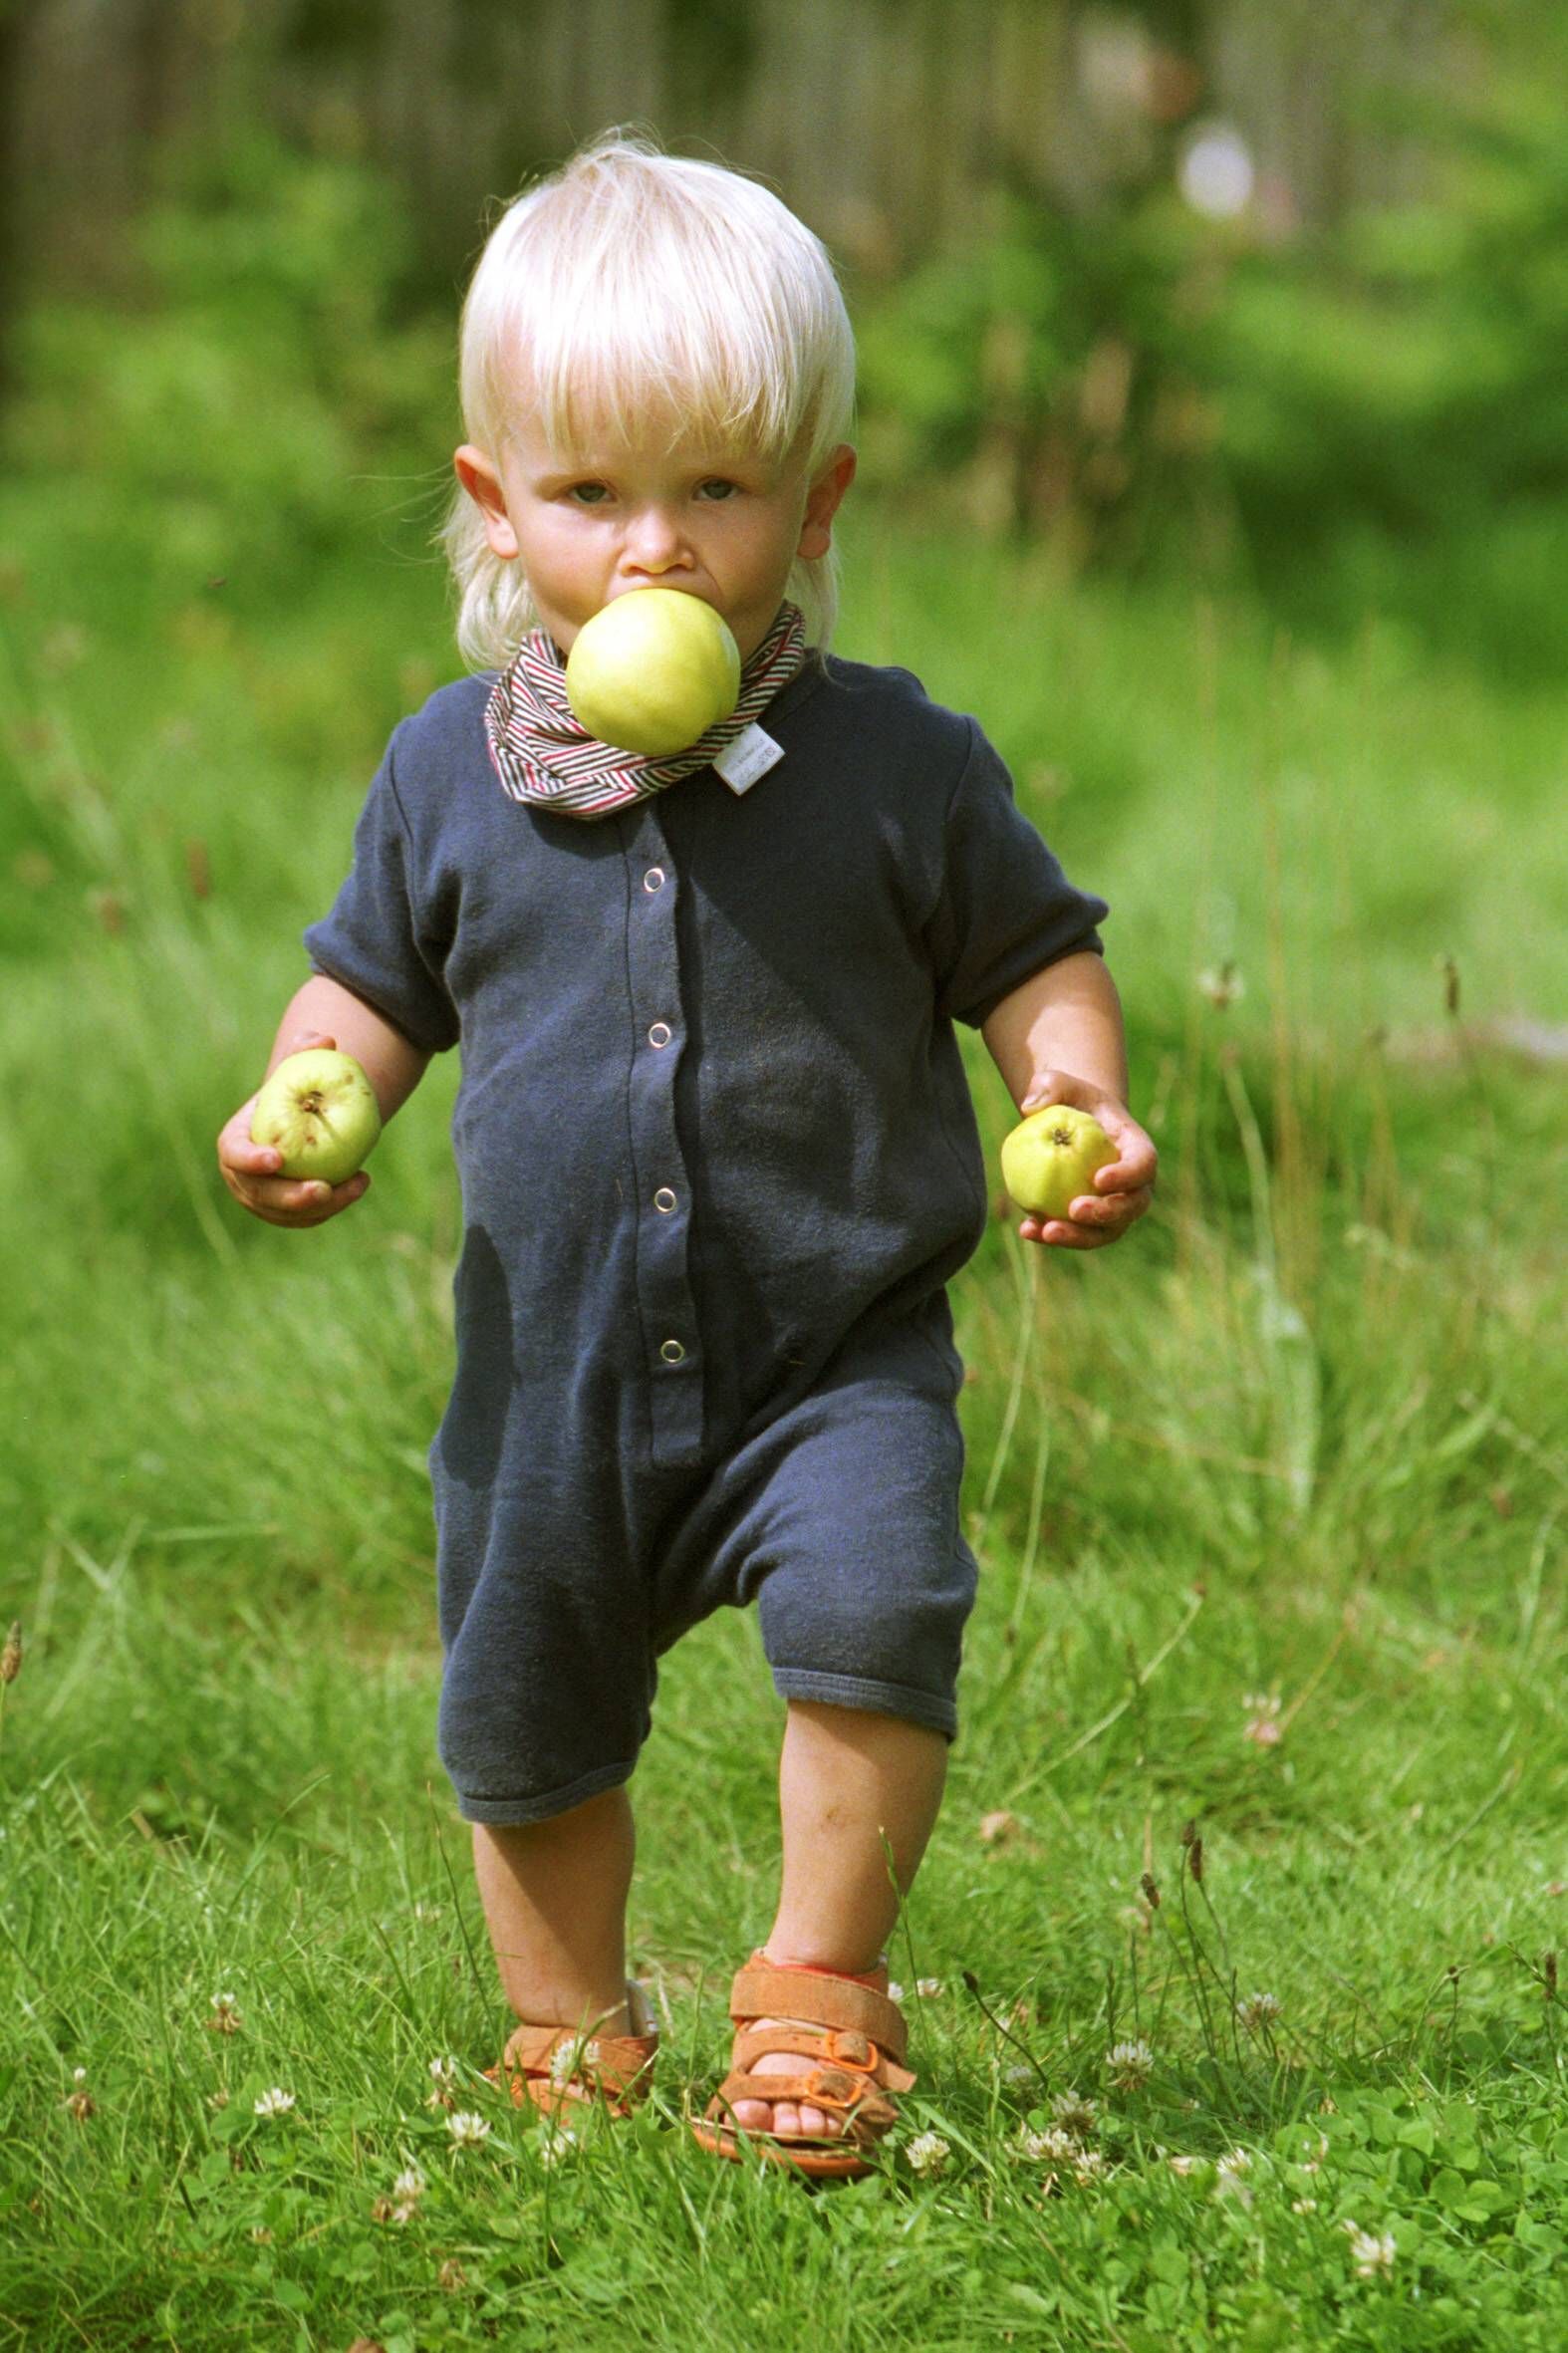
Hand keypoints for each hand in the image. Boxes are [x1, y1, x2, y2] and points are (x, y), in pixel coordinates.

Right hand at [216, 1029, 372, 1227]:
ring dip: (323, 1206)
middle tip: (322, 1189)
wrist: (301, 1120)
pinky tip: (359, 1185)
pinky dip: (334, 1207)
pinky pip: (307, 1218)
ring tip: (356, 1185)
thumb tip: (326, 1039)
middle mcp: (241, 1177)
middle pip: (261, 1194)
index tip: (277, 1158)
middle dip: (290, 1197)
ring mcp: (262, 1200)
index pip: (234, 1155)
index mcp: (234, 1142)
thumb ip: (305, 1051)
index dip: (250, 1160)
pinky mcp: (286, 1213)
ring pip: (288, 1213)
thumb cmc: (295, 1091)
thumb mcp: (297, 1069)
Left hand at [1014, 1068, 1155, 1251]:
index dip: (1127, 1175)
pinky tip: (1026, 1230)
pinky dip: (1051, 1235)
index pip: (1143, 1164)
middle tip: (1075, 1210)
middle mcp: (1134, 1184)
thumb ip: (1048, 1086)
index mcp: (1137, 1148)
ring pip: (1106, 1232)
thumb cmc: (1068, 1101)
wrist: (1069, 1126)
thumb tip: (1029, 1108)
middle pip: (1132, 1206)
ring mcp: (1115, 1207)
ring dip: (1078, 1237)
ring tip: (1045, 1232)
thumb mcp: (1058, 1083)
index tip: (1099, 1178)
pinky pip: (1076, 1234)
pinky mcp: (1090, 1222)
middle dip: (1107, 1213)